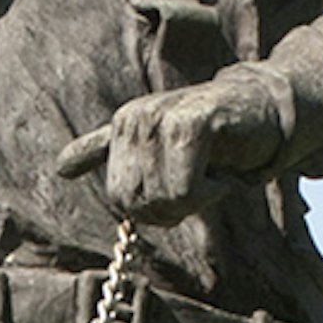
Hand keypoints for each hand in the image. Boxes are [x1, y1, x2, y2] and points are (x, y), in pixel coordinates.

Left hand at [75, 70, 303, 224]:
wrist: (263, 112)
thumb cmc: (212, 135)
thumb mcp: (155, 146)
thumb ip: (108, 152)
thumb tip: (60, 167)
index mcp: (122, 125)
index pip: (119, 199)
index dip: (152, 210)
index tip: (178, 188)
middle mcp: (135, 117)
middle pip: (138, 204)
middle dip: (172, 208)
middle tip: (198, 181)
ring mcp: (160, 117)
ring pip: (161, 200)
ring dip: (195, 200)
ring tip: (210, 170)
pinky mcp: (191, 123)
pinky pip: (184, 190)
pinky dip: (209, 192)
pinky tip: (222, 170)